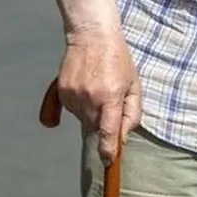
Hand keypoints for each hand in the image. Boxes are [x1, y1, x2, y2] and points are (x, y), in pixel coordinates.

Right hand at [56, 29, 141, 164]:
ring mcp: (73, 94)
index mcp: (111, 96)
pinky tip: (86, 86)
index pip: (108, 132)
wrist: (92, 34)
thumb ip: (132, 113)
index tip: (108, 162)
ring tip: (97, 89)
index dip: (107, 151)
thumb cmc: (117, 59)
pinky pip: (71, 109)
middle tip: (108, 101)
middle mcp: (90, 97)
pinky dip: (79, 104)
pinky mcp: (62, 90)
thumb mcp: (134, 85)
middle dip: (102, 122)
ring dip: (90, 112)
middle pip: (95, 128)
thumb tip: (123, 138)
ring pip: (82, 119)